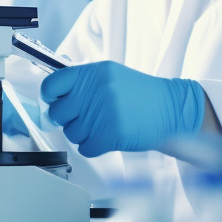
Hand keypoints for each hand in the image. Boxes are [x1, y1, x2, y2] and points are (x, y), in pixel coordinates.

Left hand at [40, 61, 204, 156]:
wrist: (170, 109)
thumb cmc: (140, 95)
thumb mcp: (111, 76)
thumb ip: (83, 83)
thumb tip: (52, 98)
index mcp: (93, 73)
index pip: (51, 85)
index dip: (50, 96)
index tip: (55, 101)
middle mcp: (95, 91)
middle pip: (57, 113)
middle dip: (68, 119)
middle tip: (85, 117)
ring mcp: (101, 114)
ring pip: (70, 133)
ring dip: (84, 134)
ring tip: (103, 126)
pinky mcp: (108, 135)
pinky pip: (84, 148)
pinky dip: (94, 147)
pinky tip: (108, 137)